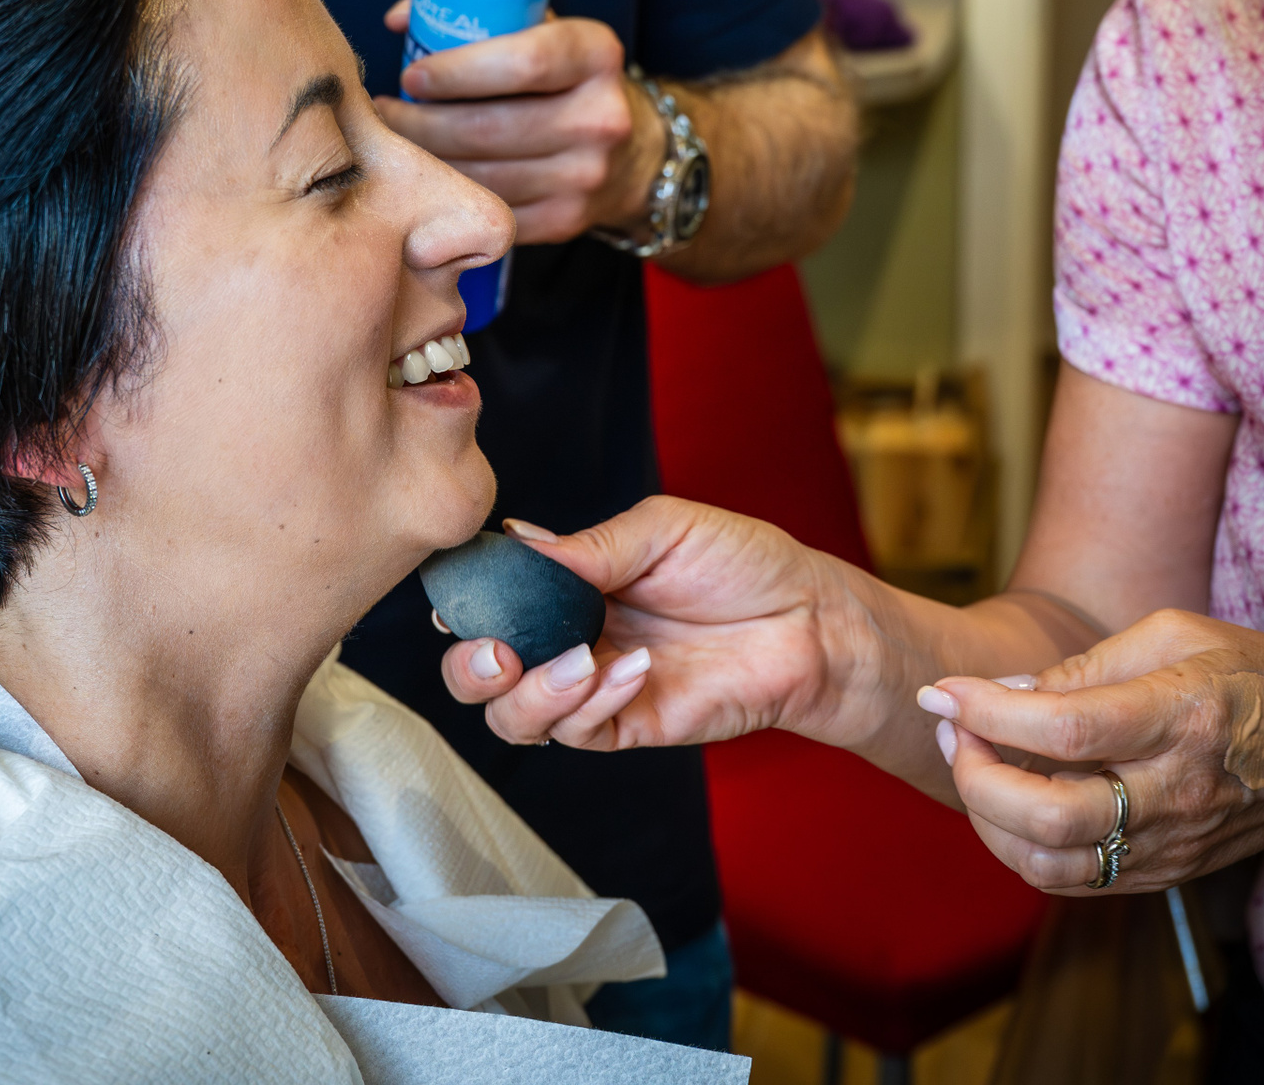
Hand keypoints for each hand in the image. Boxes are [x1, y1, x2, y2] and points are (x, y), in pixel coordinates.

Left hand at [375, 0, 661, 242]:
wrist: (631, 155)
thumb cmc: (567, 81)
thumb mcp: (544, 32)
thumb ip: (481, 15)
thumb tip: (403, 17)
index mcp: (596, 55)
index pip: (520, 63)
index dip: (454, 72)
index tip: (412, 75)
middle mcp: (601, 117)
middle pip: (486, 127)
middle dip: (420, 122)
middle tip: (386, 112)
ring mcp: (585, 176)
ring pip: (480, 174)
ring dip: (426, 160)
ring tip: (398, 141)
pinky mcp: (565, 220)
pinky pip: (487, 208)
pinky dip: (450, 193)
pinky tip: (430, 175)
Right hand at [438, 498, 877, 750]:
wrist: (810, 619)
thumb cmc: (743, 563)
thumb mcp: (661, 530)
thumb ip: (589, 547)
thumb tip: (516, 540)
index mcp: (570, 586)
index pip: (492, 603)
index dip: (462, 606)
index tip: (453, 601)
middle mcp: (572, 638)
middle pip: (483, 677)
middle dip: (470, 670)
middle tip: (495, 652)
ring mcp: (598, 688)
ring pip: (520, 718)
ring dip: (533, 693)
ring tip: (579, 659)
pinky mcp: (632, 726)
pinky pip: (581, 733)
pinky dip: (591, 704)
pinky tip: (632, 668)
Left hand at [921, 609, 1263, 892]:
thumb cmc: (1251, 679)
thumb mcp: (1176, 634)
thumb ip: (1085, 666)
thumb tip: (1007, 691)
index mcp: (1178, 717)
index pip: (1064, 731)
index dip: (987, 712)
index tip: (939, 689)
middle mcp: (1172, 792)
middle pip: (1047, 814)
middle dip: (972, 773)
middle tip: (949, 727)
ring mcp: (1167, 844)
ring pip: (1049, 863)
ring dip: (985, 816)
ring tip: (968, 758)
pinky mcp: (1160, 874)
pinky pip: (1072, 880)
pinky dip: (1018, 844)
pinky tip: (1005, 794)